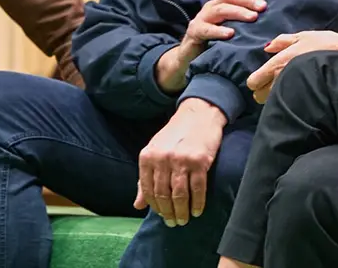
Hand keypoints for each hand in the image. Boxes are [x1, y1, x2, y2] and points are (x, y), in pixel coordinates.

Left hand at [134, 98, 224, 226]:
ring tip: (184, 220)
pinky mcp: (199, 161)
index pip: (148, 189)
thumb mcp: (155, 151)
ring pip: (179, 195)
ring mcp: (181, 160)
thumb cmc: (176, 134)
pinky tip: (197, 210)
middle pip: (163, 195)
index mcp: (148, 156)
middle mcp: (162, 158)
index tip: (162, 215)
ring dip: (182, 211)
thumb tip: (137, 205)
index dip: (154, 206)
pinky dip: (197, 203)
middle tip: (173, 223)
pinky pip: (197, 189)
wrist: (199, 114)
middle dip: (168, 213)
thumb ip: (145, 178)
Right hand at [155, 0, 269, 93]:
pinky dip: (218, 31)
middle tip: (263, 6)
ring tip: (253, 17)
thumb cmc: (217, 41)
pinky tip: (230, 34)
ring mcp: (203, 18)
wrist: (190, 57)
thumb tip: (275, 17)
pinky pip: (206, 29)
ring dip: (238, 12)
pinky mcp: (195, 32)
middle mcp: (213, 6)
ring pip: (220, 9)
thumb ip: (247, 21)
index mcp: (223, 2)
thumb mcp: (233, 27)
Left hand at [247, 30, 337, 102]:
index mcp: (279, 63)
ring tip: (287, 91)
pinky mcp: (304, 99)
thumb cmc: (326, 44)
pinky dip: (288, 101)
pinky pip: (288, 104)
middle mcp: (282, 79)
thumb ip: (283, 41)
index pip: (255, 81)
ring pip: (273, 102)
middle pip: (260, 96)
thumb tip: (267, 48)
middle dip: (263, 92)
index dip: (256, 81)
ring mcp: (293, 91)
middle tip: (273, 86)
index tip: (261, 80)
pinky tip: (297, 96)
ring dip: (276, 98)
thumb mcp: (304, 36)